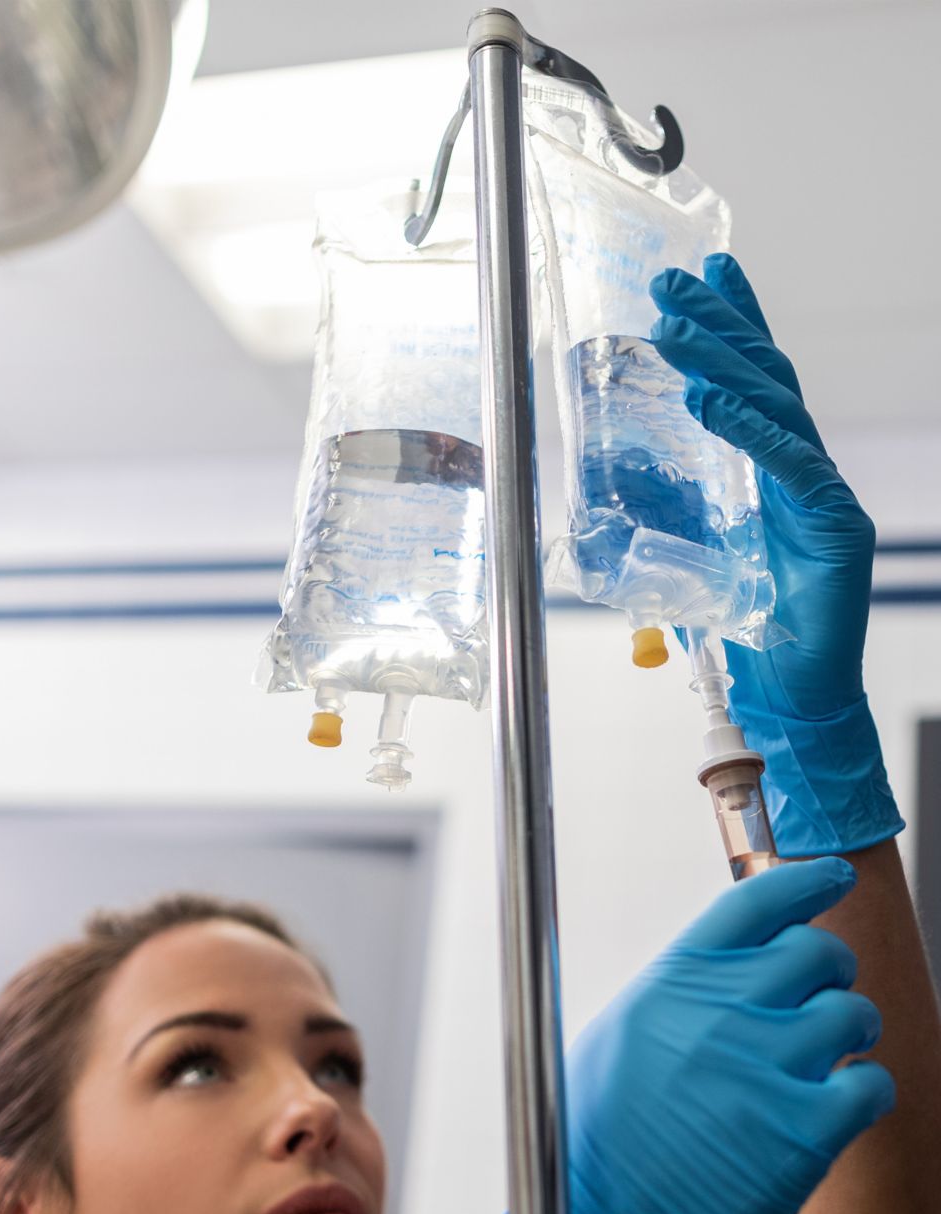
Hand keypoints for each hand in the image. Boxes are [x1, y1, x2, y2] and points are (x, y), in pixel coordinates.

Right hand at [427, 859, 893, 1213]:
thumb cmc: (596, 1148)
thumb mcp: (620, 1040)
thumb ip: (684, 993)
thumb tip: (738, 968)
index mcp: (675, 980)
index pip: (760, 899)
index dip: (808, 881)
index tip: (832, 879)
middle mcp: (723, 1010)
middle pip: (819, 951)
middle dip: (828, 976)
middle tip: (818, 1004)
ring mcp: (767, 1067)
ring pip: (855, 1013)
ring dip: (850, 1036)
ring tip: (821, 1067)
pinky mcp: (804, 1132)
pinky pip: (872, 1083)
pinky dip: (864, 1094)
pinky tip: (834, 1111)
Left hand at [648, 253, 902, 854]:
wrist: (794, 693)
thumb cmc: (752, 630)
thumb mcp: (699, 556)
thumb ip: (678, 516)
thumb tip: (623, 486)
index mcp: (774, 474)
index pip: (754, 385)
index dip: (734, 325)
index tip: (704, 273)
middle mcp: (804, 472)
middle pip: (766, 378)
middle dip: (721, 324)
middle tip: (675, 280)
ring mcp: (824, 494)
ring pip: (777, 408)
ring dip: (724, 362)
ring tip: (678, 327)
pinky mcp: (835, 526)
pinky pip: (790, 464)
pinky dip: (749, 429)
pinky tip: (713, 399)